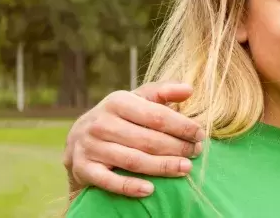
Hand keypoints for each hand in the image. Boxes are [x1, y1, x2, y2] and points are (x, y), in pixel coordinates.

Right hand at [64, 82, 204, 197]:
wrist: (78, 138)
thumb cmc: (119, 117)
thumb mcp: (137, 99)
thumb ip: (162, 93)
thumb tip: (189, 89)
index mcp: (117, 102)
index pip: (157, 115)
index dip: (182, 126)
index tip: (200, 134)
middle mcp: (101, 123)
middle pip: (147, 140)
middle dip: (177, 147)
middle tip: (196, 153)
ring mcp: (90, 146)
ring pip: (132, 160)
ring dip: (162, 166)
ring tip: (185, 168)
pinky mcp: (82, 168)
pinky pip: (109, 181)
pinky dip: (130, 186)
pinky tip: (150, 190)